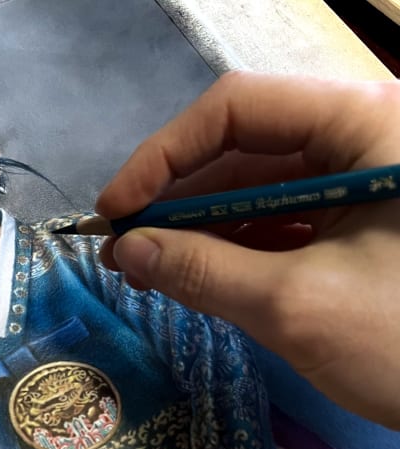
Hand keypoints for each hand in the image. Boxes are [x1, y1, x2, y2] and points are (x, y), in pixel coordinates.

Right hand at [97, 71, 399, 427]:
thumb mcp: (297, 305)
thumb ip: (204, 271)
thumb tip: (127, 251)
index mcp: (365, 125)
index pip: (241, 109)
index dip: (165, 156)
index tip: (116, 210)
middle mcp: (363, 140)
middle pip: (246, 150)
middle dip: (177, 203)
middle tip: (121, 253)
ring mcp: (363, 185)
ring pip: (258, 192)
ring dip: (199, 232)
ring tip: (143, 273)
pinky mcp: (359, 229)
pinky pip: (282, 226)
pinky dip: (234, 252)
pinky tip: (190, 278)